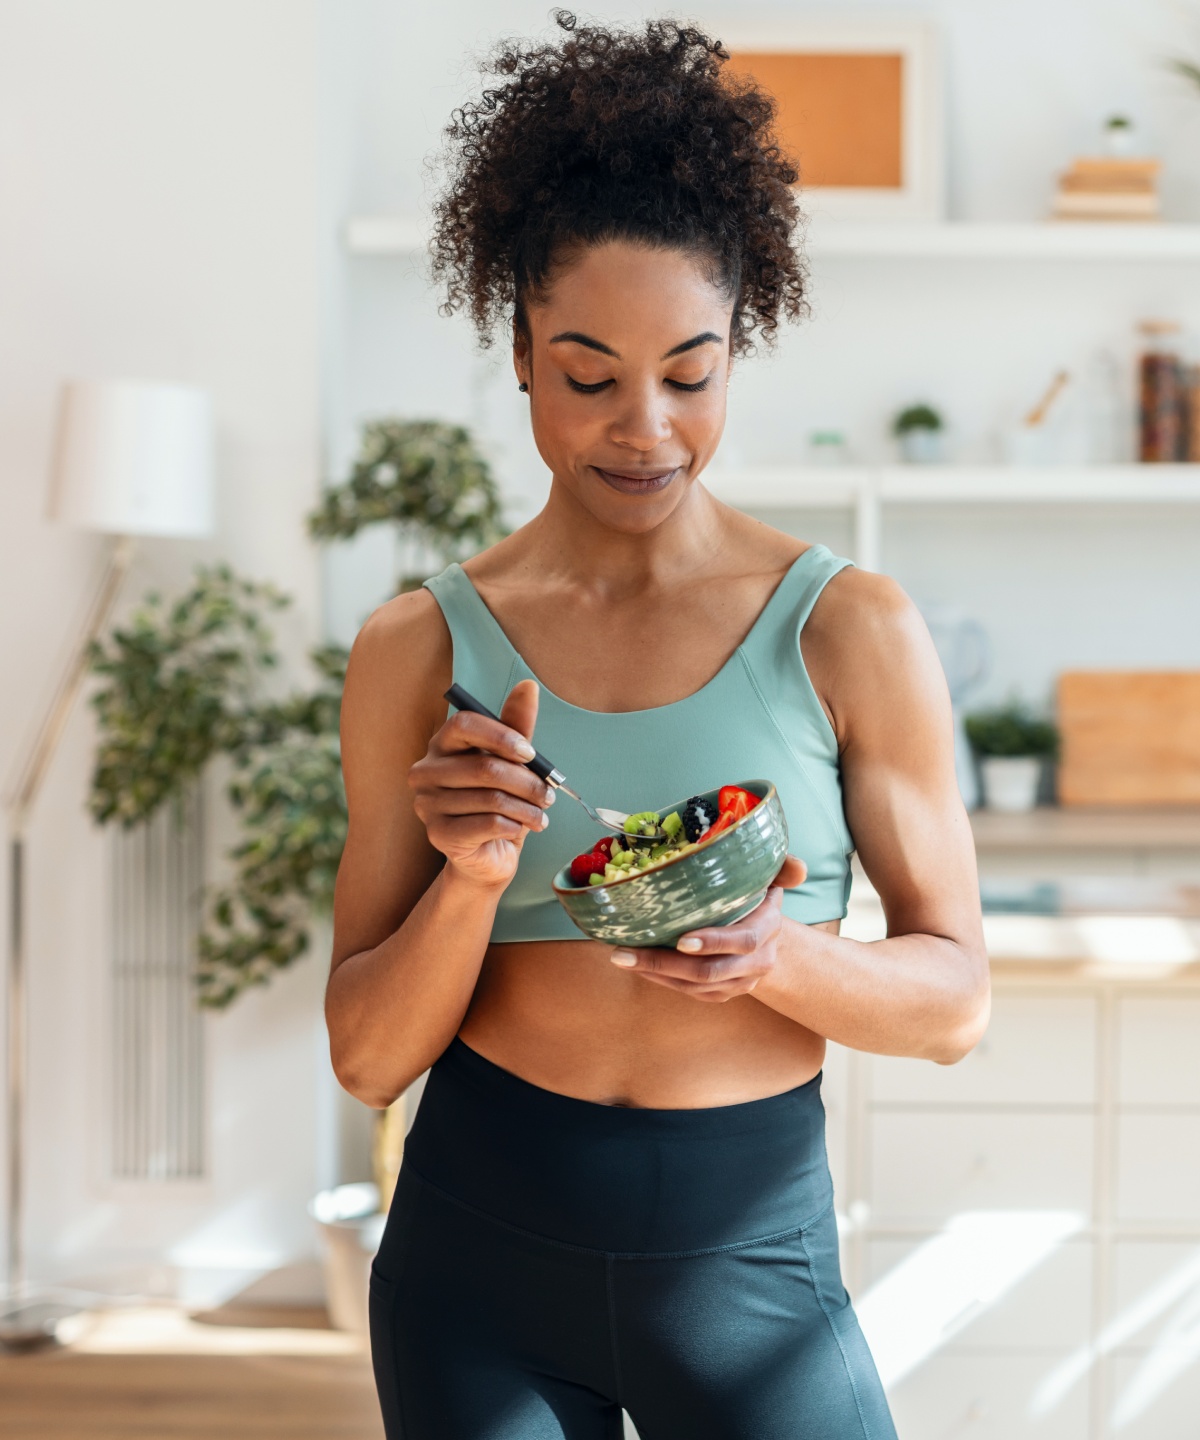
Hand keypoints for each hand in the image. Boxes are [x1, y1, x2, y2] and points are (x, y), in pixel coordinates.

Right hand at [409, 679, 553, 888]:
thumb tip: (528, 686)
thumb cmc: (499, 802)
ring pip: (491, 798)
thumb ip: (517, 726)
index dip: (501, 735)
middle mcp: (426, 771)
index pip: (464, 724)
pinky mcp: (438, 835)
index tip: (531, 754)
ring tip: (541, 814)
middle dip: (527, 782)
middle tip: (550, 794)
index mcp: (441, 745)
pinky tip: (522, 828)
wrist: (488, 854)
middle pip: (484, 766)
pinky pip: (488, 824)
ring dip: (527, 808)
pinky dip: (515, 826)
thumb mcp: (512, 762)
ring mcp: (427, 804)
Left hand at [609, 856, 807, 1001]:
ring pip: (693, 986)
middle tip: (624, 953)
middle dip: (663, 963)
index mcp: (767, 930)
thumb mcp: (773, 879)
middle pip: (708, 971)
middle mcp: (755, 963)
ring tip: (620, 957)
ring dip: (654, 973)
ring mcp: (737, 983)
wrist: (771, 942)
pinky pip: (688, 992)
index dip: (714, 942)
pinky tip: (636, 965)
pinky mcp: (720, 994)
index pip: (742, 942)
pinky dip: (660, 980)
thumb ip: (782, 867)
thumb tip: (797, 866)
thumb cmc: (760, 900)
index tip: (682, 940)